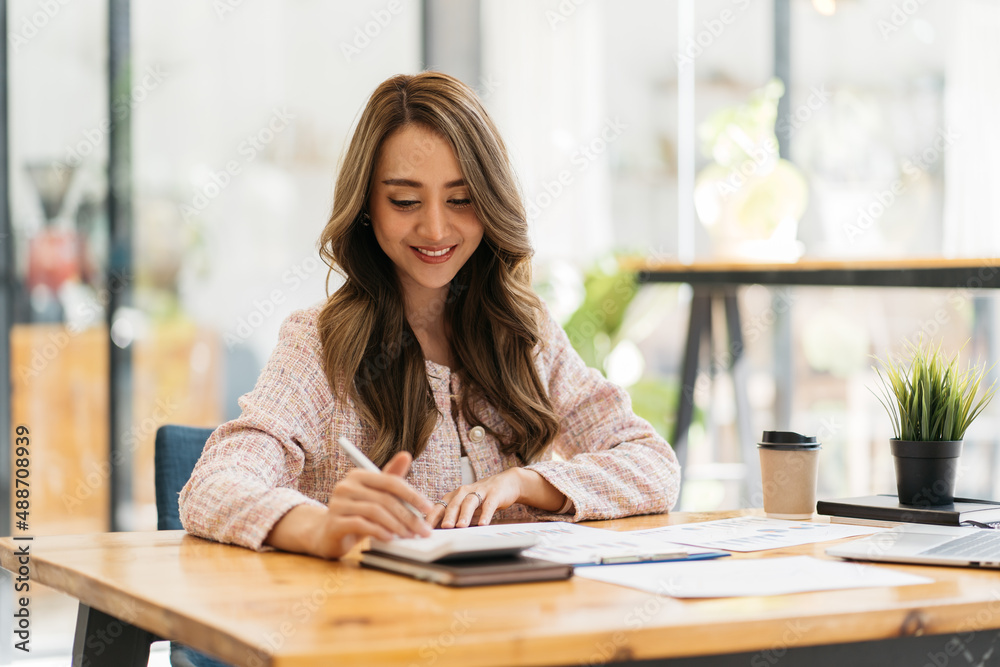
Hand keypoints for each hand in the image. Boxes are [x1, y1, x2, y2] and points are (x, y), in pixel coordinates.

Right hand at [308, 451, 433, 557]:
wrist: (327, 534)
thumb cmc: (356, 513)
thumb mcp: (376, 495)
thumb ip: (391, 477)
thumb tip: (406, 455)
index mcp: (358, 475)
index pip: (391, 481)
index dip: (412, 495)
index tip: (428, 509)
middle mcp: (346, 486)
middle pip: (385, 498)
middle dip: (408, 516)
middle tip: (423, 530)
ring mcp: (337, 504)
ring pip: (375, 511)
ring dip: (397, 526)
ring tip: (409, 536)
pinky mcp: (333, 523)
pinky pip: (361, 525)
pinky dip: (380, 532)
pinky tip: (391, 539)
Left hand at [426, 468, 566, 528]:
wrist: (506, 483)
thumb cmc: (482, 498)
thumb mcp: (466, 506)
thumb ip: (455, 517)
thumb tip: (437, 534)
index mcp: (454, 496)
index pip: (440, 506)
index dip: (432, 516)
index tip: (424, 528)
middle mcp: (464, 491)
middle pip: (454, 503)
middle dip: (448, 515)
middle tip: (443, 527)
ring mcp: (480, 491)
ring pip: (469, 502)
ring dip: (464, 514)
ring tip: (461, 526)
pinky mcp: (494, 493)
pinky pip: (489, 504)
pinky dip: (486, 514)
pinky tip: (483, 523)